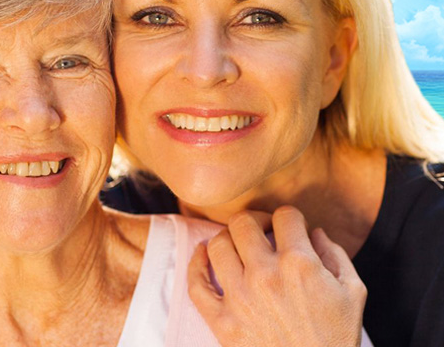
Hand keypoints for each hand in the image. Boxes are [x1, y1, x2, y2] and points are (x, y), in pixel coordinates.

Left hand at [188, 206, 366, 346]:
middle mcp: (265, 275)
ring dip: (228, 239)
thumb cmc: (336, 338)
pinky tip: (203, 253)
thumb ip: (336, 254)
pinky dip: (196, 263)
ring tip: (238, 245)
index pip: (284, 215)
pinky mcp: (222, 321)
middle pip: (243, 222)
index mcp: (300, 264)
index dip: (290, 218)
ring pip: (217, 244)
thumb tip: (314, 231)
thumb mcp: (353, 293)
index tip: (290, 229)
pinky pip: (196, 283)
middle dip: (255, 220)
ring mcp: (240, 298)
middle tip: (262, 231)